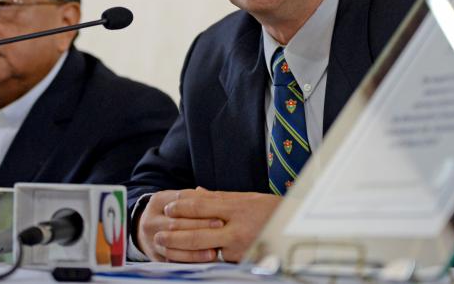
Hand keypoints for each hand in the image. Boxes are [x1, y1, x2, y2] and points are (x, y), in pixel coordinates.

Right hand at [137, 189, 222, 261]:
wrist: (150, 227)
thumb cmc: (174, 211)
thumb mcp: (180, 200)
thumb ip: (196, 199)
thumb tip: (215, 198)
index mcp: (158, 201)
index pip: (180, 203)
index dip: (200, 209)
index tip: (220, 215)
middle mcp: (150, 220)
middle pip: (176, 224)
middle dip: (200, 227)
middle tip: (221, 229)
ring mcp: (150, 240)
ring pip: (173, 246)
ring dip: (195, 250)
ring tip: (215, 250)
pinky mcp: (155, 256)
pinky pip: (173, 260)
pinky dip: (189, 261)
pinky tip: (203, 261)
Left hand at [157, 190, 281, 262]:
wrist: (295, 230)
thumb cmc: (271, 210)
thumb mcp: (247, 198)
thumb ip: (220, 197)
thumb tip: (197, 193)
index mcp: (236, 207)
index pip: (201, 205)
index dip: (181, 206)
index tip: (168, 207)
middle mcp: (236, 228)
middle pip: (197, 232)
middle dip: (174, 234)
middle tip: (158, 234)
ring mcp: (238, 248)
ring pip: (202, 250)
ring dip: (180, 249)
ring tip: (165, 247)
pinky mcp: (241, 261)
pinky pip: (215, 261)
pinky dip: (198, 259)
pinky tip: (185, 259)